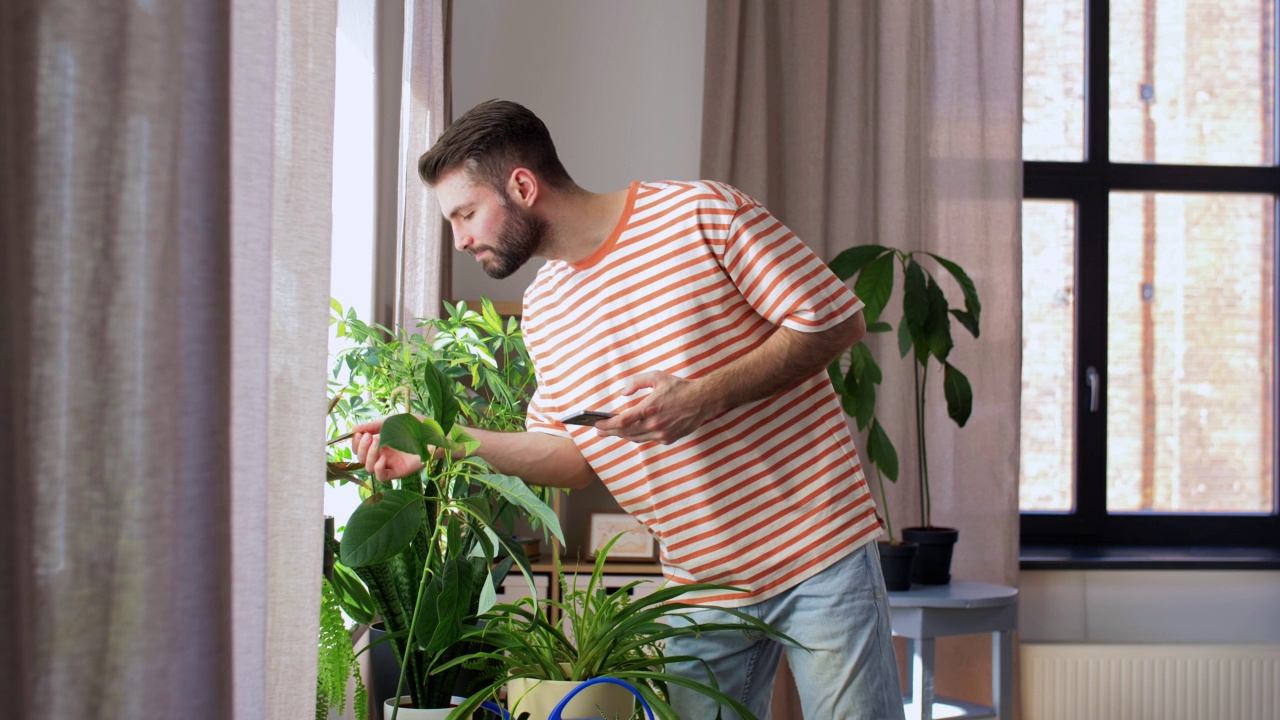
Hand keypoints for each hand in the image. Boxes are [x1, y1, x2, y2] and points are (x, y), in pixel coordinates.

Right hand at [351, 417, 425, 481]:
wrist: (436, 433)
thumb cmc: (416, 425)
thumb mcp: (392, 421)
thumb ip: (373, 425)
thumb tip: (353, 429)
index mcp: (380, 442)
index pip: (359, 448)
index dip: (355, 443)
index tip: (359, 433)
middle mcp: (383, 454)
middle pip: (361, 459)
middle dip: (361, 448)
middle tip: (369, 437)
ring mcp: (391, 464)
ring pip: (368, 468)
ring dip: (368, 456)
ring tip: (377, 444)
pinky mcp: (399, 471)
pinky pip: (383, 477)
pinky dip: (378, 469)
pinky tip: (383, 458)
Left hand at [594, 371, 716, 443]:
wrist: (703, 400)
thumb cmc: (680, 387)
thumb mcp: (657, 377)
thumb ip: (637, 382)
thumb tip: (623, 393)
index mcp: (649, 409)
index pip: (622, 421)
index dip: (607, 425)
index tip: (597, 425)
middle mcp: (654, 425)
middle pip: (626, 433)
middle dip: (610, 432)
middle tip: (599, 431)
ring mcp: (662, 434)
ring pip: (636, 438)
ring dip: (623, 436)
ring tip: (613, 432)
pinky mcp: (668, 439)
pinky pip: (648, 439)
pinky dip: (638, 436)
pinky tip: (632, 432)